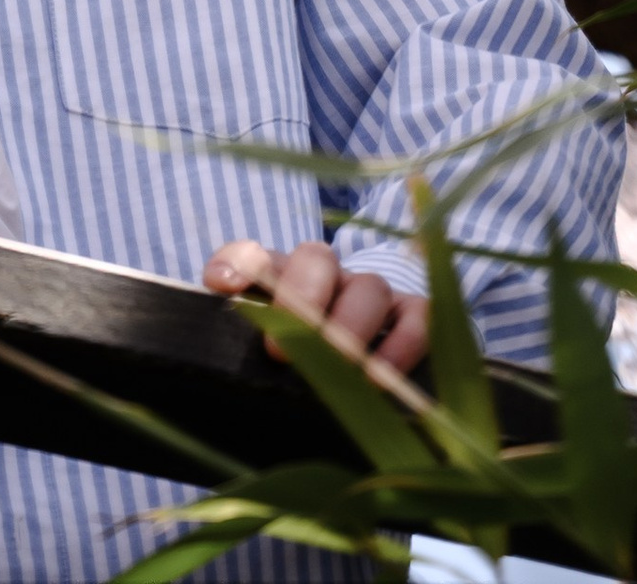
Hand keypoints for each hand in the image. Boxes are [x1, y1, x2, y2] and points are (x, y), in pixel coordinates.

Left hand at [202, 238, 431, 383]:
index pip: (257, 255)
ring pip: (369, 288)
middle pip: (316, 259)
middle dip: (300, 299)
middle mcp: (330, 276)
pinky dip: (401, 347)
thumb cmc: (308, 358)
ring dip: (351, 327)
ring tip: (339, 368)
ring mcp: (374, 294)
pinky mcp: (415, 316)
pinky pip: (418, 319)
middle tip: (282, 351)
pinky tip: (381, 380)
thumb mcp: (273, 342)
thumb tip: (218, 290)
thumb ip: (247, 325)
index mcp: (286, 276)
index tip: (221, 285)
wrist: (376, 363)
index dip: (239, 263)